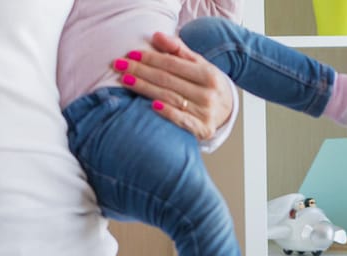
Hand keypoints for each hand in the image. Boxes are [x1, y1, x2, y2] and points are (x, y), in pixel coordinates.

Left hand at [115, 30, 234, 141]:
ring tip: (125, 81)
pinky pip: (181, 120)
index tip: (130, 54)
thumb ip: (177, 49)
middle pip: (168, 80)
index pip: (173, 64)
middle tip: (119, 66)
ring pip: (169, 97)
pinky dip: (167, 112)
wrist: (227, 111)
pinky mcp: (202, 129)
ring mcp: (206, 112)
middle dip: (141, 71)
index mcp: (208, 74)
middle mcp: (208, 93)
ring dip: (145, 89)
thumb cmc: (206, 85)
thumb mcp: (197, 64)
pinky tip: (152, 105)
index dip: (150, 58)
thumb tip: (156, 35)